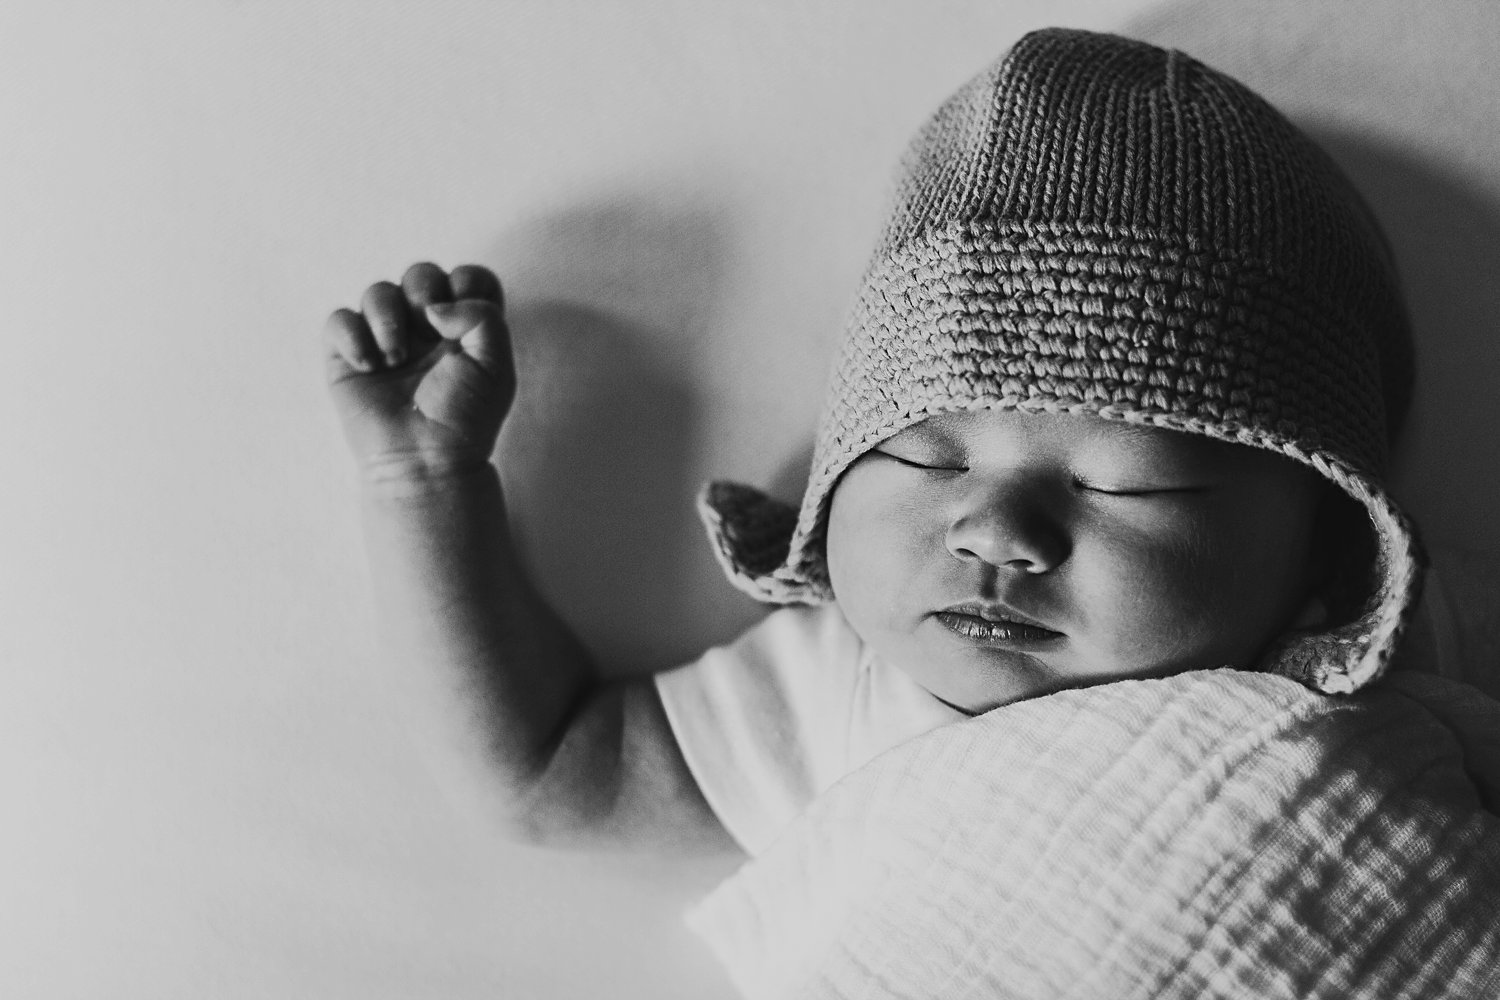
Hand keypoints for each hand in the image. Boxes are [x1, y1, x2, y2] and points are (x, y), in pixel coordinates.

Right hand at [324, 263, 514, 484]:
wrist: (425, 459)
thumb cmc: (464, 417)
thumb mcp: (496, 366)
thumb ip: (482, 316)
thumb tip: (434, 306)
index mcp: (465, 329)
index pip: (467, 278)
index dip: (466, 284)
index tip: (463, 321)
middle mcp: (426, 330)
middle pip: (421, 274)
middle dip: (423, 289)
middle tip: (428, 328)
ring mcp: (386, 341)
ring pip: (378, 291)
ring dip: (387, 317)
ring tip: (396, 358)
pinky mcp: (349, 357)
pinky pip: (339, 320)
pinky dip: (352, 336)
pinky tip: (370, 365)